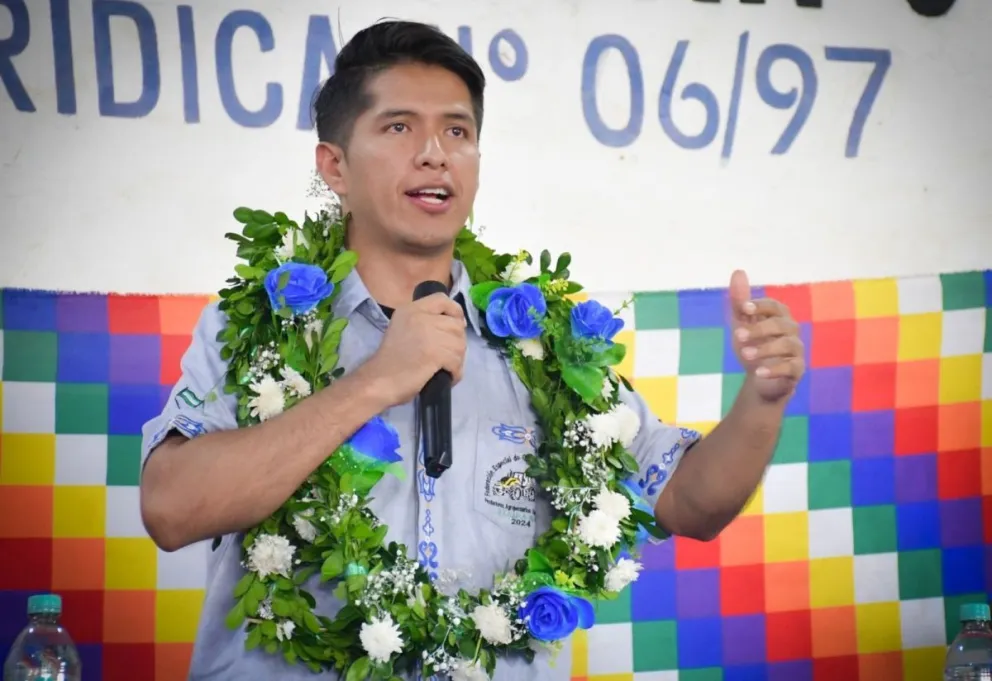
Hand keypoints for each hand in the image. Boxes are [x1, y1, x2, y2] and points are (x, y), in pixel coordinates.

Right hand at [359, 293, 466, 406]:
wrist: (378, 380)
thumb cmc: (391, 360)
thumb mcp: (402, 327)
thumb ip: (424, 321)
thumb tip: (455, 323)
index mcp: (411, 309)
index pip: (442, 299)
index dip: (455, 311)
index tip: (457, 325)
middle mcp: (420, 317)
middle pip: (456, 325)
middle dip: (457, 342)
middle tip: (448, 356)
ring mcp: (428, 334)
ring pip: (460, 344)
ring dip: (457, 359)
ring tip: (446, 368)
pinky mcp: (435, 353)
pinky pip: (457, 361)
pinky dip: (455, 372)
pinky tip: (447, 376)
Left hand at [728, 269, 804, 403]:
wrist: (758, 378)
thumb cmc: (752, 345)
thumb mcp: (741, 324)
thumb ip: (739, 301)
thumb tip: (738, 271)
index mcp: (779, 316)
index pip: (774, 306)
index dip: (760, 306)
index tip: (743, 308)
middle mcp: (791, 330)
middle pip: (780, 324)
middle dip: (758, 329)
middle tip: (737, 335)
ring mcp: (796, 350)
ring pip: (787, 345)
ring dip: (765, 348)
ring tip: (745, 354)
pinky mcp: (797, 369)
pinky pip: (791, 367)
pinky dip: (775, 369)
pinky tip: (759, 372)